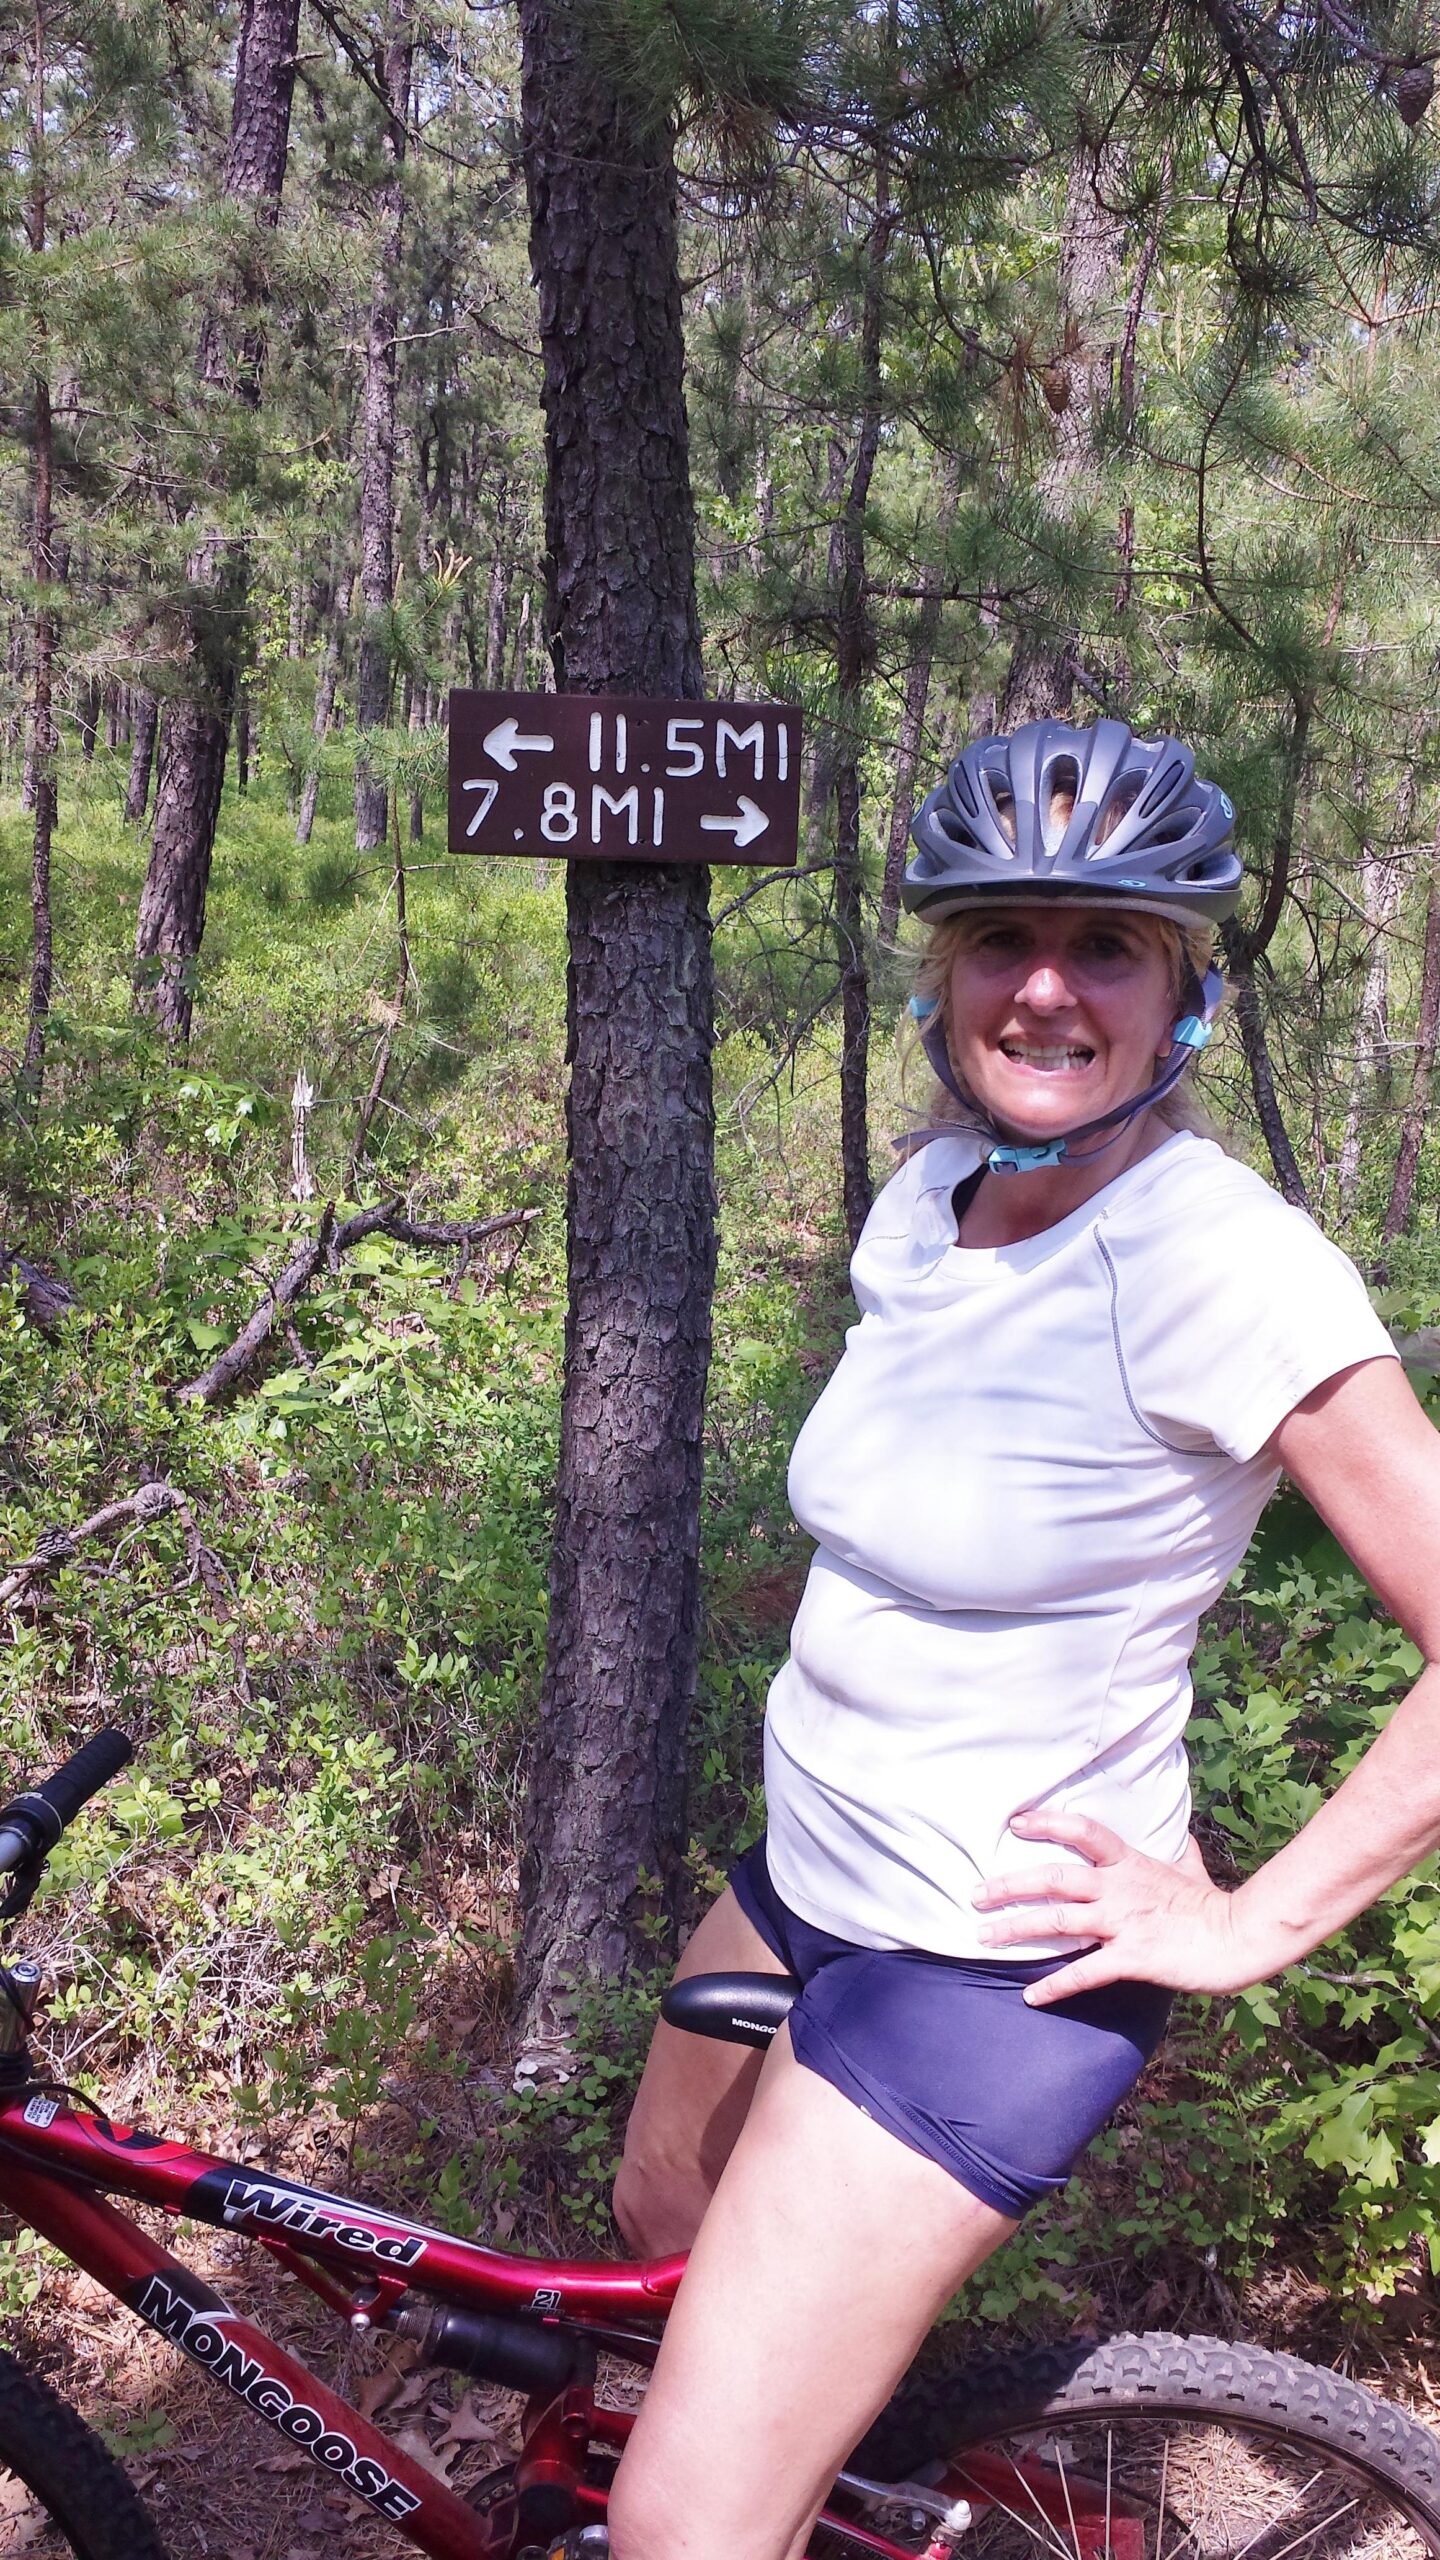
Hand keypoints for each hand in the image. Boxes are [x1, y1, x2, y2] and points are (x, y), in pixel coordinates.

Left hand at [972, 1811, 1265, 2006]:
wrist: (1239, 1936)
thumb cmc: (1212, 1902)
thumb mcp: (1190, 1865)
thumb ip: (1175, 1849)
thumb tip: (1177, 1833)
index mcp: (1130, 1862)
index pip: (1083, 1830)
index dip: (1047, 1822)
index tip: (1015, 1823)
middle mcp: (1118, 1888)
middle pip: (1053, 1878)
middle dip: (1009, 1886)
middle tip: (975, 1895)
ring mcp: (1122, 1923)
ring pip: (1058, 1922)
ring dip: (1016, 1930)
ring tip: (983, 1938)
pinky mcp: (1131, 1958)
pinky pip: (1084, 1972)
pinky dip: (1055, 1985)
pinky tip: (1030, 1996)